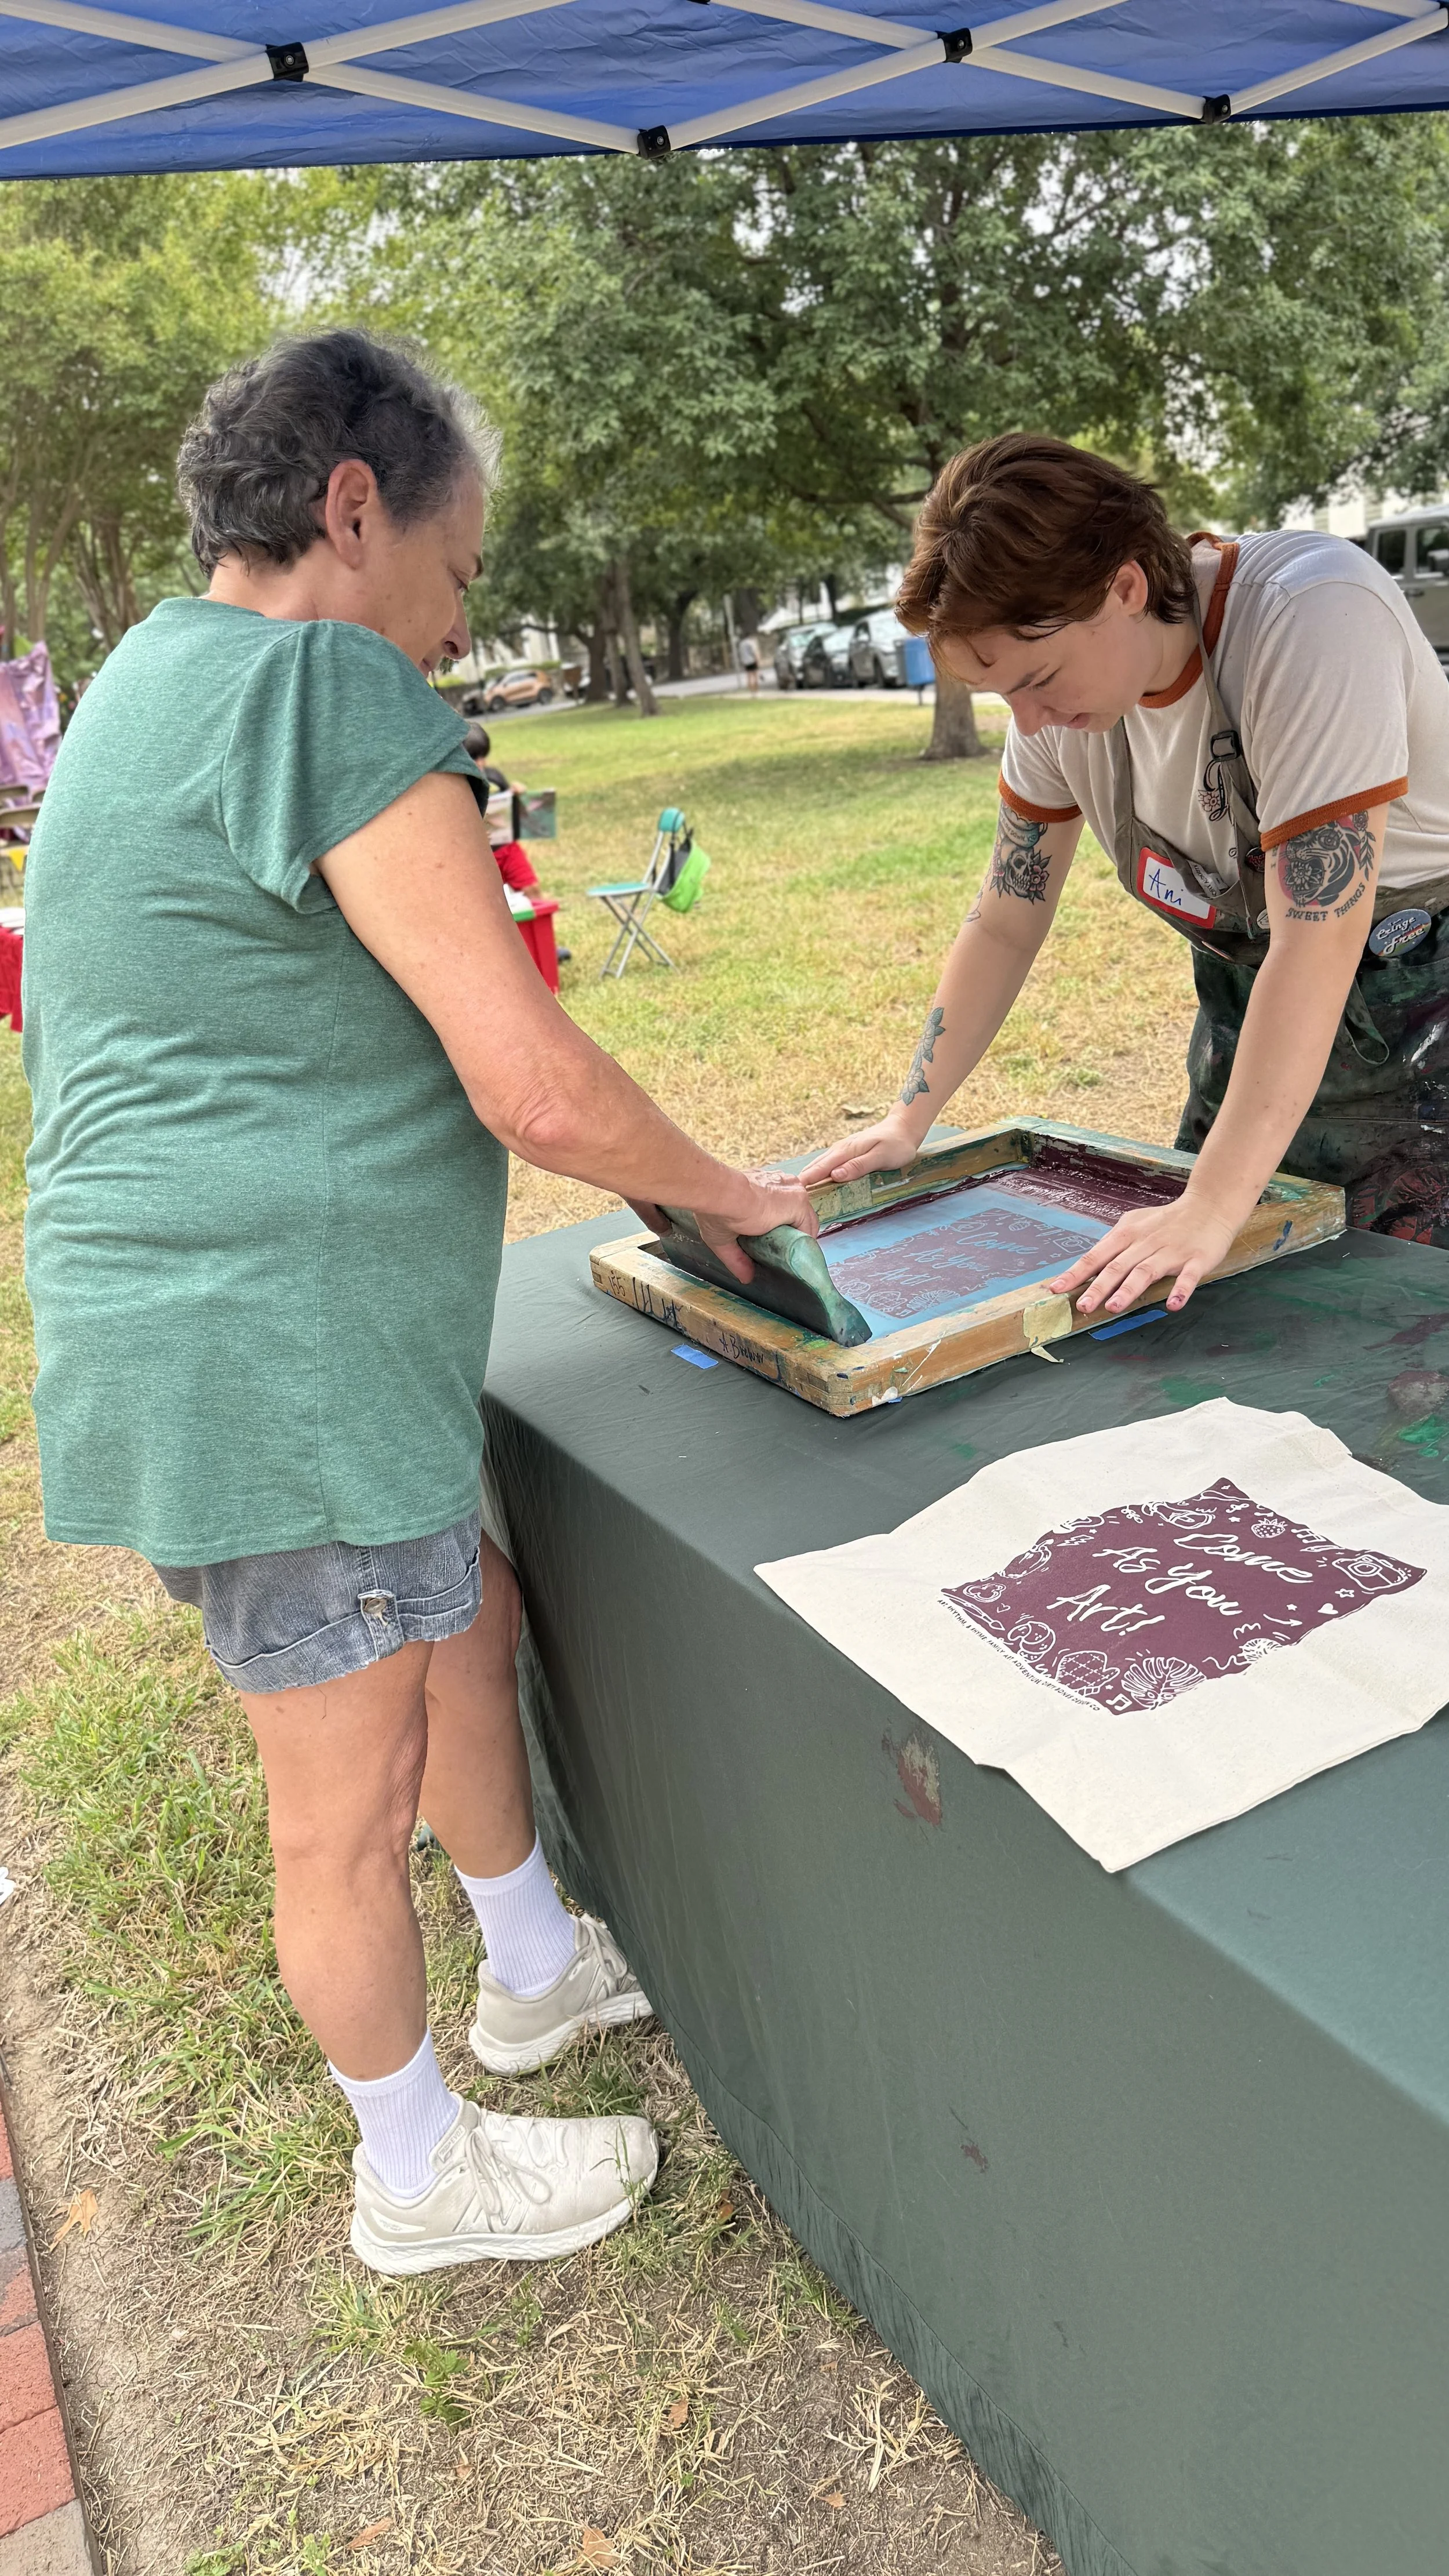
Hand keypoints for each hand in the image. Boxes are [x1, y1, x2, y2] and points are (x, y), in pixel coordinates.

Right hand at [628, 1169, 817, 1284]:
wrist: (723, 1196)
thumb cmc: (717, 1208)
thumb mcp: (725, 1237)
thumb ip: (737, 1257)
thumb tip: (745, 1277)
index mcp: (763, 1186)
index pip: (782, 1206)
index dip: (781, 1224)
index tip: (774, 1241)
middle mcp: (781, 1184)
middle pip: (797, 1213)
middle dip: (793, 1233)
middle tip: (782, 1253)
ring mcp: (792, 1192)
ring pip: (805, 1220)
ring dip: (800, 1240)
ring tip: (790, 1258)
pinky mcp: (798, 1201)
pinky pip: (809, 1227)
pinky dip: (805, 1242)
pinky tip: (796, 1255)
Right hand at [800, 1109, 922, 1187]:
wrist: (904, 1128)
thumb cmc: (896, 1145)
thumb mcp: (881, 1157)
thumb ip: (858, 1166)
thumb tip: (835, 1175)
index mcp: (847, 1151)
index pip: (821, 1168)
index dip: (808, 1180)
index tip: (793, 1193)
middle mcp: (841, 1149)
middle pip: (816, 1166)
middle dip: (803, 1180)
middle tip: (788, 1198)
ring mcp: (843, 1149)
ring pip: (821, 1164)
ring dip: (809, 1176)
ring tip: (797, 1192)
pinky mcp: (847, 1152)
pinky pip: (828, 1163)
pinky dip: (819, 1172)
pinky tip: (816, 1180)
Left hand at [1047, 1191, 1238, 1317]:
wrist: (1209, 1205)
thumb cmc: (1166, 1221)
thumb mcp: (1134, 1226)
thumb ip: (1113, 1246)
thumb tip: (1086, 1267)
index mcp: (1127, 1235)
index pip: (1096, 1256)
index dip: (1076, 1273)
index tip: (1056, 1289)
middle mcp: (1146, 1243)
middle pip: (1117, 1266)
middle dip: (1098, 1287)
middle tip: (1082, 1307)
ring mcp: (1171, 1251)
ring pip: (1146, 1271)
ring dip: (1129, 1289)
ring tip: (1113, 1307)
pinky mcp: (1197, 1259)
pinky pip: (1188, 1277)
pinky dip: (1180, 1290)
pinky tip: (1172, 1305)